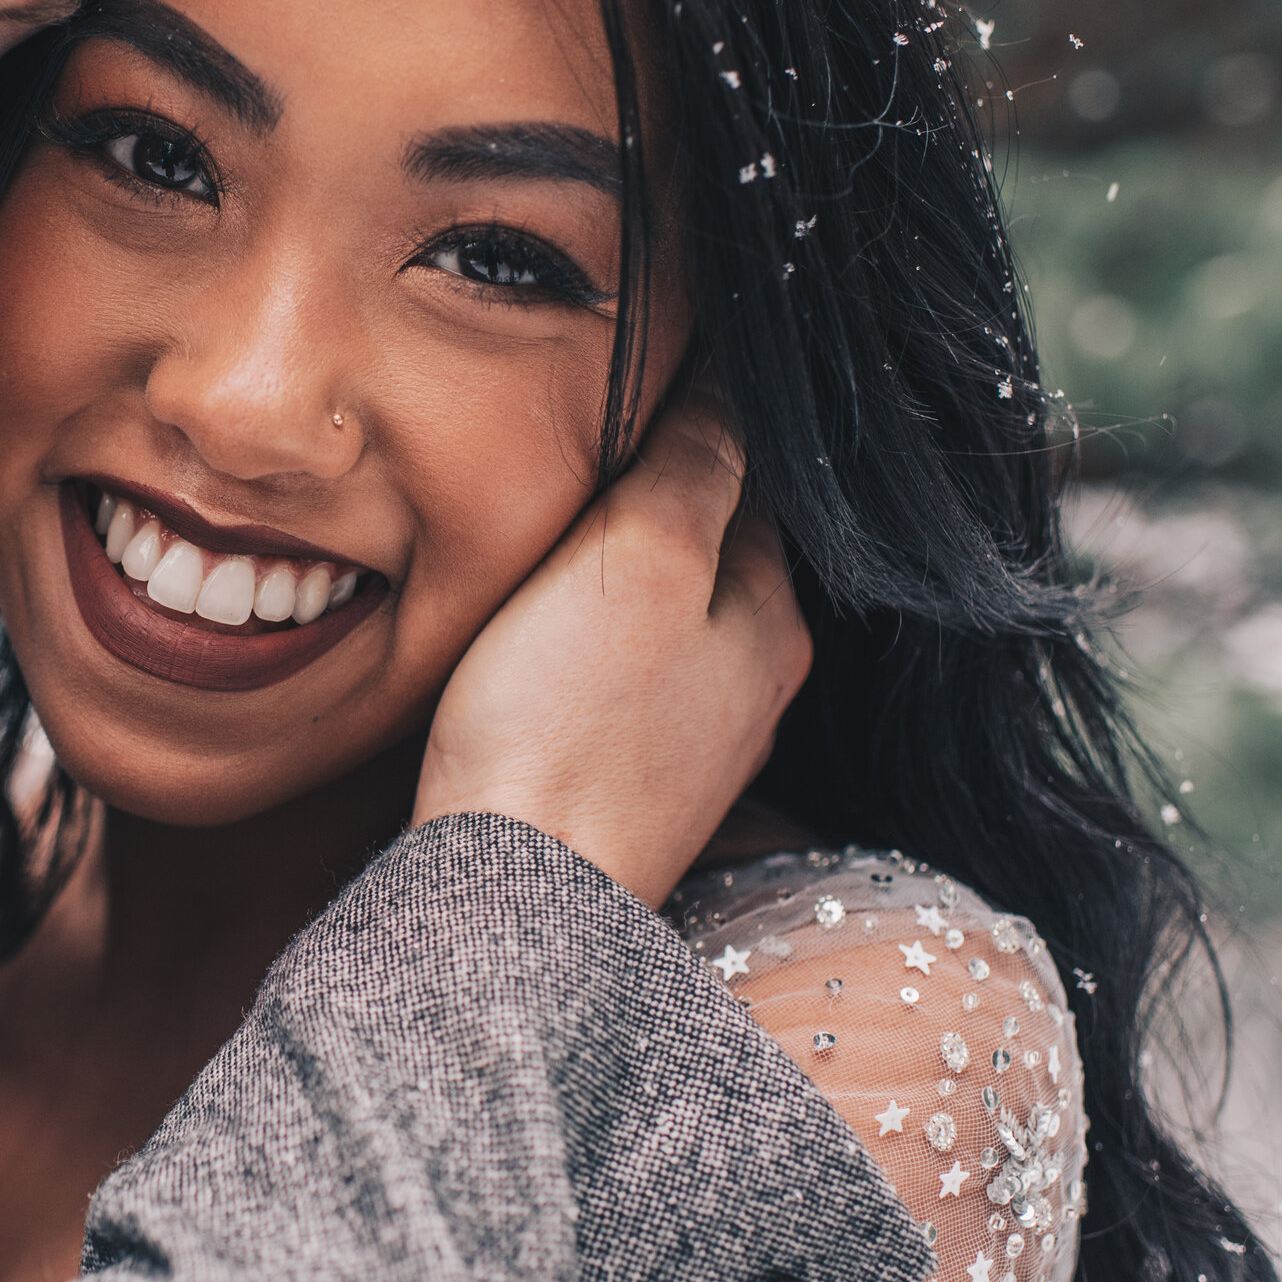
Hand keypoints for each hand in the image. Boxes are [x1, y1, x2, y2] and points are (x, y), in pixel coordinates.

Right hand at [411, 388, 809, 906]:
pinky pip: (621, 682)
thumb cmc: (563, 727)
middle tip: (578, 445)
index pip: (748, 477)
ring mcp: (693, 744)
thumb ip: (695, 463)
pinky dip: (592, 644)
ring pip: (664, 619)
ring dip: (620, 578)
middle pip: (708, 549)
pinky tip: (543, 643)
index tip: (630, 378)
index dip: (690, 420)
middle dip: (656, 500)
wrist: (509, 904)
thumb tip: (740, 379)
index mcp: (772, 617)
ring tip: (551, 535)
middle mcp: (753, 683)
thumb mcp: (638, 560)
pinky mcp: (628, 787)